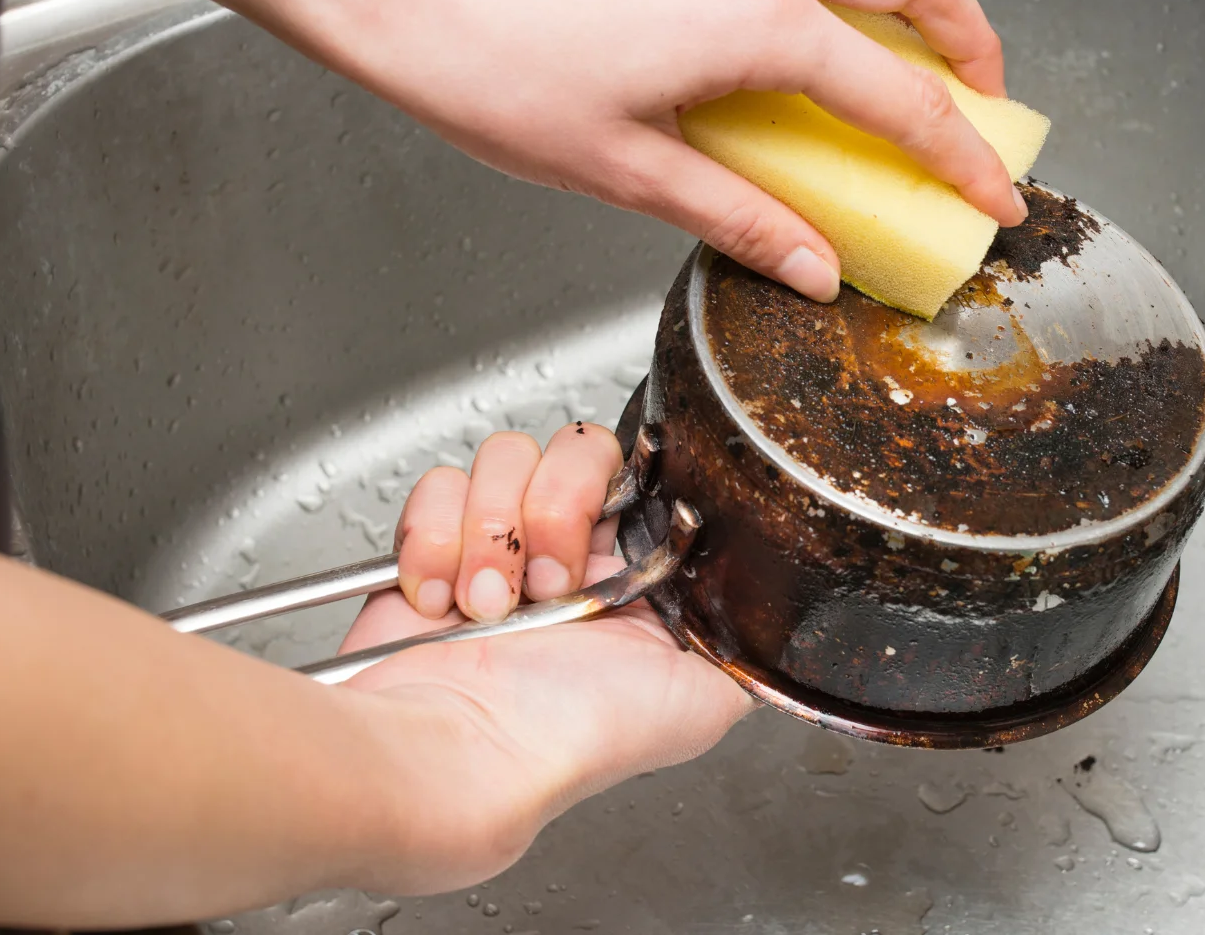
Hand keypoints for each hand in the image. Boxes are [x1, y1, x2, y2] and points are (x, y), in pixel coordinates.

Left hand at [274, 0, 1025, 301]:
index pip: (901, 100)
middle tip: (979, 99)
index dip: (961, 156)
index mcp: (757, 25)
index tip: (995, 194)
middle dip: (971, 37)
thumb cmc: (495, 75)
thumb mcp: (627, 172)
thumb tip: (812, 268)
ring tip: (898, 41)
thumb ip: (738, 218)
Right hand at [333, 424, 751, 890]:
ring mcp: (499, 546)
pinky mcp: (432, 547)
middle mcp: (569, 554)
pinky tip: (441, 601)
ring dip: (492, 531)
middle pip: (574, 450)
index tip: (607, 529)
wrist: (469, 754)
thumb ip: (745, 638)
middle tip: (548, 582)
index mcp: (633, 576)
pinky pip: (438, 488)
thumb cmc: (574, 738)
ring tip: (489, 604)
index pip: (642, 475)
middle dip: (556, 507)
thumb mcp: (705, 698)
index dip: (621, 489)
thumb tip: (772, 606)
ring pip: (504, 458)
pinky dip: (434, 541)